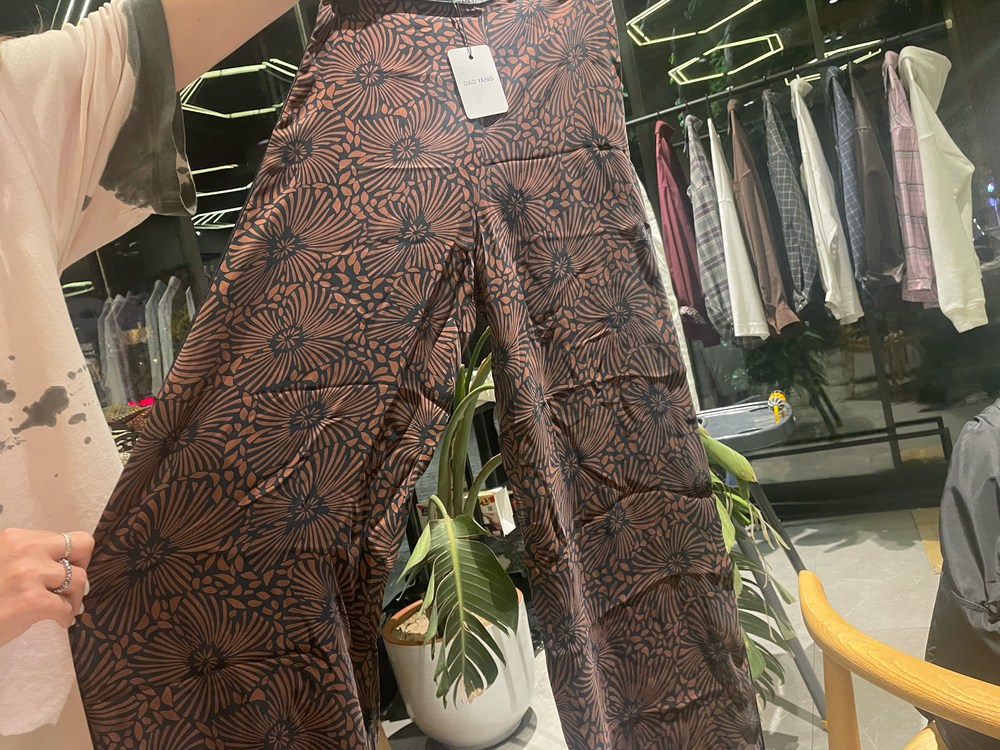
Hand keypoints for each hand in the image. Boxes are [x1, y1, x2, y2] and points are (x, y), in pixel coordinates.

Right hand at [0, 529, 93, 647]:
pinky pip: (66, 606)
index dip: (70, 554)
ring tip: (64, 607)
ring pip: (78, 579)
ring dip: (74, 596)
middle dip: (82, 567)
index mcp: (15, 538)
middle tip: (73, 585)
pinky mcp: (32, 601)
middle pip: (82, 547)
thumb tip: (59, 563)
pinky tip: (58, 621)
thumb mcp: (1, 562)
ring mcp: (29, 575)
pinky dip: (66, 616)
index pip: (62, 537)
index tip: (66, 568)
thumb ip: (25, 557)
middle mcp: (24, 550)